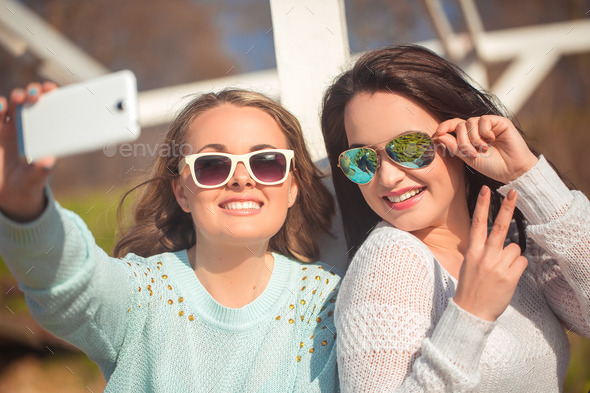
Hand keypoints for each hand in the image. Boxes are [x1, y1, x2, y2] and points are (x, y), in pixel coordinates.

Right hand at [0, 82, 57, 221]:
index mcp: (41, 133)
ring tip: (18, 99)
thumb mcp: (35, 178)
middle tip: (35, 94)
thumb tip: (49, 162)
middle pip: (27, 102)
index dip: (48, 95)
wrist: (9, 193)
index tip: (51, 89)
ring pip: (10, 106)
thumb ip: (42, 170)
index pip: (46, 108)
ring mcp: (7, 128)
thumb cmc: (28, 182)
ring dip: (14, 99)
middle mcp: (25, 126)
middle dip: (31, 92)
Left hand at [434, 115, 537, 183]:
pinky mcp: (500, 122)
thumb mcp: (467, 157)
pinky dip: (484, 131)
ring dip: (474, 138)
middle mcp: (477, 129)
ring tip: (484, 149)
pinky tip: (491, 139)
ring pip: (470, 122)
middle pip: (460, 126)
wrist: (511, 170)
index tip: (437, 133)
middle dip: (463, 141)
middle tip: (473, 153)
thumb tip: (438, 135)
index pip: (453, 126)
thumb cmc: (491, 166)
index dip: (444, 127)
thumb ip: (453, 146)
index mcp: (468, 137)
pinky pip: (484, 120)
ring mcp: (488, 125)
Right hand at [453, 186, 527, 321]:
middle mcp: (485, 256)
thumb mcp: (469, 265)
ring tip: (502, 271)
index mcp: (473, 251)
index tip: (485, 189)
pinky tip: (508, 278)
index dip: (481, 205)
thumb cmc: (471, 287)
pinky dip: (518, 268)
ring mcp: (497, 266)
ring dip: (512, 257)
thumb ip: (482, 251)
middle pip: (499, 227)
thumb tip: (502, 241)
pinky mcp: (510, 277)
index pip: (477, 223)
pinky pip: (522, 262)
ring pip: (515, 248)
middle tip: (514, 193)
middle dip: (507, 208)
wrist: (472, 312)